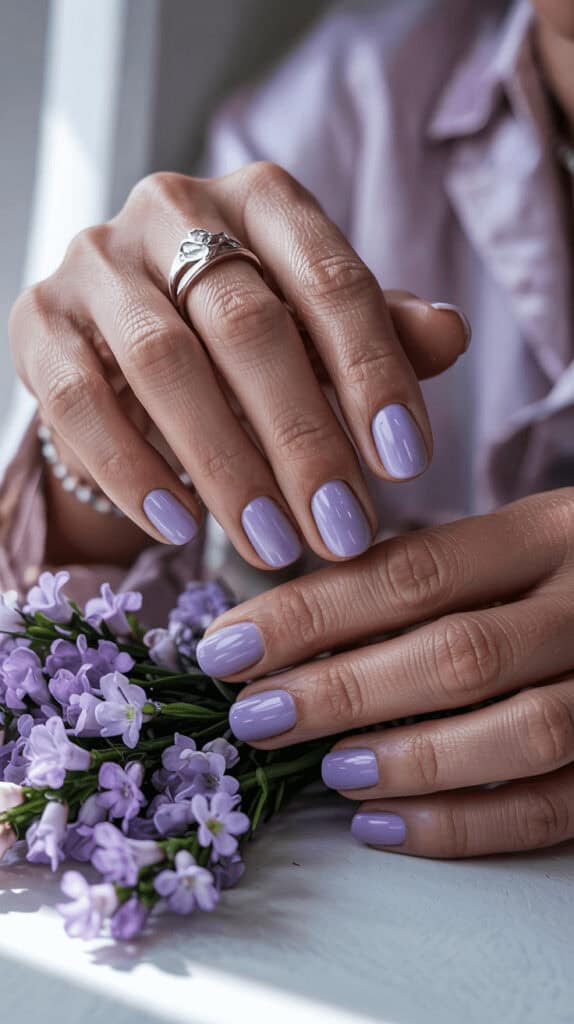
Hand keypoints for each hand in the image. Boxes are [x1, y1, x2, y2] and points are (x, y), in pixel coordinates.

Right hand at [9, 164, 467, 566]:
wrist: (131, 340)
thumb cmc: (247, 337)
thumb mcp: (320, 328)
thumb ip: (381, 332)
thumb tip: (449, 335)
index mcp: (261, 198)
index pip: (330, 279)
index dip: (372, 374)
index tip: (405, 465)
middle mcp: (173, 210)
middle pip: (246, 324)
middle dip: (302, 439)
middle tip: (341, 531)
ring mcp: (96, 261)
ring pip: (162, 363)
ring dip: (224, 467)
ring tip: (273, 546)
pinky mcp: (38, 318)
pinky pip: (77, 398)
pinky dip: (131, 470)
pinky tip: (181, 527)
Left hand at [196, 489, 573, 857]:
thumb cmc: (561, 571)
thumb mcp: (507, 545)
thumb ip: (419, 577)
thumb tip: (287, 630)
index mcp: (550, 532)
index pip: (413, 572)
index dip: (311, 615)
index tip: (229, 647)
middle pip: (458, 651)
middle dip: (341, 690)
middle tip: (254, 717)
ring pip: (520, 731)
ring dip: (409, 758)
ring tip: (327, 770)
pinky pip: (554, 806)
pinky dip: (464, 824)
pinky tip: (385, 824)